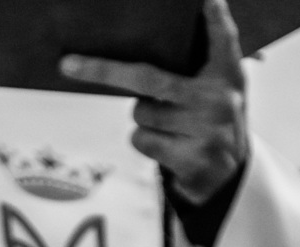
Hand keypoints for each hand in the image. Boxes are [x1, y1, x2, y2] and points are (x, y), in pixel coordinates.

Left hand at [59, 0, 247, 205]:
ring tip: (169, 126)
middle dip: (104, 71)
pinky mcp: (193, 159)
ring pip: (141, 113)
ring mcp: (207, 131)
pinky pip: (142, 140)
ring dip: (144, 119)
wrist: (228, 177)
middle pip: (148, 78)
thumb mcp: (218, 87)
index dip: (214, 17)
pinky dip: (146, 143)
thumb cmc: (209, 121)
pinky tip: (169, 147)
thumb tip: (184, 23)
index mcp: (228, 74)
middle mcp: (221, 99)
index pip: (222, 38)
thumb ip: (203, 58)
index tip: (206, 0)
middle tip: (70, 65)